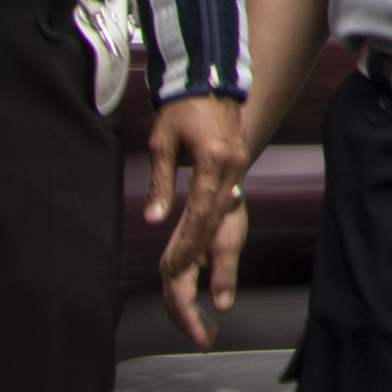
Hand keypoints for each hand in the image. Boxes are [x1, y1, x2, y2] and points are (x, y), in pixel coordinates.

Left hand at [149, 92, 251, 351]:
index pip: (197, 219)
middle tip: (197, 311)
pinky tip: (215, 265)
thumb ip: (159, 182)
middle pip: (217, 232)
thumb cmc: (184, 108)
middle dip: (207, 274)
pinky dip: (219, 242)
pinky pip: (227, 215)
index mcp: (214, 166)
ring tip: (217, 306)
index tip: (175, 275)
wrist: (213, 80)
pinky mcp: (234, 175)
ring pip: (227, 228)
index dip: (185, 250)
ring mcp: (237, 175)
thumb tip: (154, 219)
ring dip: (220, 267)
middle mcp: (231, 175)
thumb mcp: (163, 142)